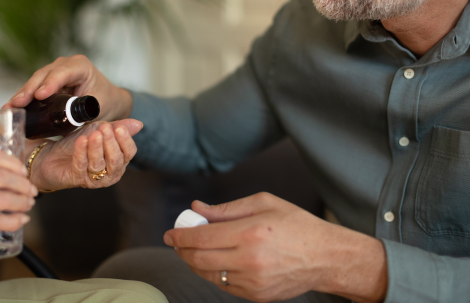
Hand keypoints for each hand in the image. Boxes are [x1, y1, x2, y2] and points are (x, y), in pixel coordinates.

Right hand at [3, 55, 132, 120]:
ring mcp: (54, 71)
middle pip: (44, 75)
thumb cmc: (105, 102)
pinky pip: (34, 87)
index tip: (40, 95)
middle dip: (29, 90)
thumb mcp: (97, 108)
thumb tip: (64, 127)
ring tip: (9, 108)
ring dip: (22, 94)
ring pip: (35, 81)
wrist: (107, 99)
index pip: (64, 73)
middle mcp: (65, 65)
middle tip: (16, 104)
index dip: (51, 83)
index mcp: (81, 67)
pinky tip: (12, 107)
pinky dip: (24, 98)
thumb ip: (82, 114)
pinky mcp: (47, 80)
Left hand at [28, 119, 141, 190]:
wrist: (52, 153)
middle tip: (104, 129)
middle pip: (116, 160)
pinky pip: (81, 166)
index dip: (125, 140)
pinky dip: (81, 152)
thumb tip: (139, 124)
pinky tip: (81, 141)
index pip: (129, 153)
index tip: (118, 127)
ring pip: (99, 164)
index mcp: (119, 161)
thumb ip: (118, 127)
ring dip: (96, 148)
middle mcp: (109, 173)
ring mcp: (93, 179)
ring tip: (93, 134)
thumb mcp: (100, 131)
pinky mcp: (76, 179)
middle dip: (110, 143)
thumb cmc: (79, 143)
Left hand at [163, 193, 387, 302]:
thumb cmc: (296, 224)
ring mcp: (253, 282)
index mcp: (251, 233)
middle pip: (199, 259)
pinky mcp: (256, 296)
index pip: (202, 238)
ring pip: (209, 274)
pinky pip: (224, 285)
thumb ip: (226, 208)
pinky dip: (213, 272)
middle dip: (181, 249)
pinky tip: (215, 261)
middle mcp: (250, 260)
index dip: (180, 235)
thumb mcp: (263, 203)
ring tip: (193, 250)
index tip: (170, 232)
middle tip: (177, 241)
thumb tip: (197, 208)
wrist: (326, 257)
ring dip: (194, 262)